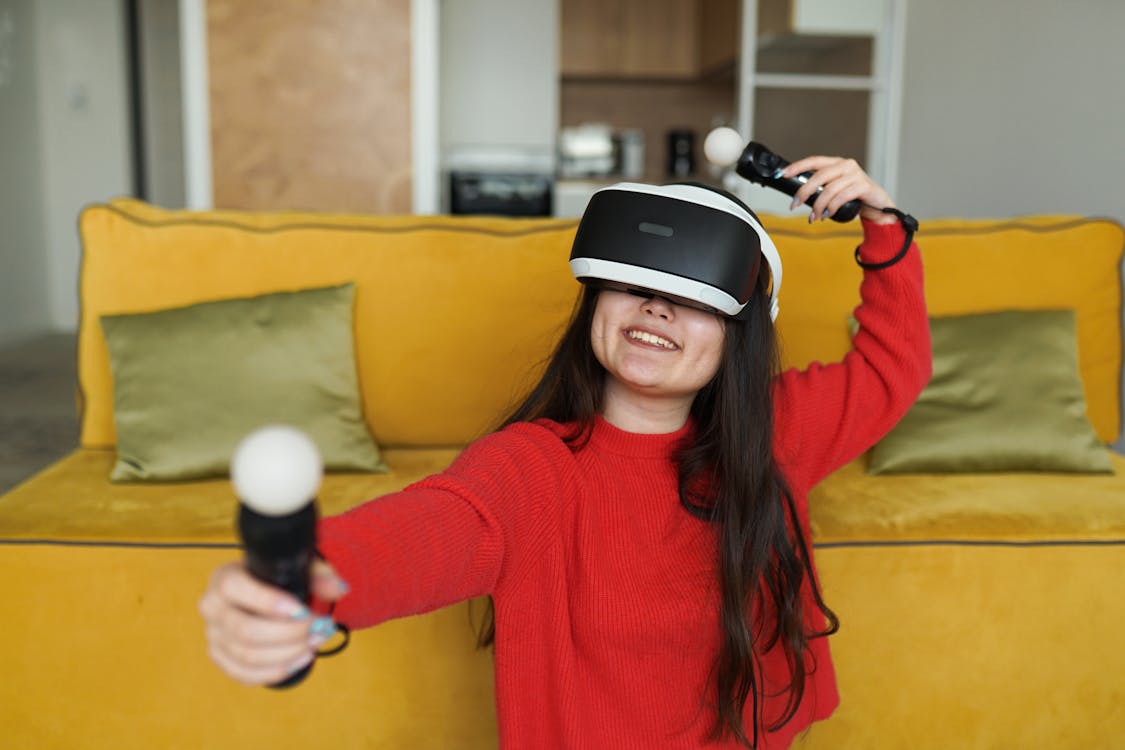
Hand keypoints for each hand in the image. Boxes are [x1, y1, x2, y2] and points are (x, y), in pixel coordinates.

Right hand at [198, 558, 347, 685]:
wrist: (259, 594)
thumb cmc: (276, 578)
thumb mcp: (297, 567)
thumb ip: (319, 575)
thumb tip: (339, 589)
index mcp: (224, 578)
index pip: (236, 589)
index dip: (269, 602)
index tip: (303, 610)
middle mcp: (212, 607)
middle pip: (245, 630)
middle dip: (290, 634)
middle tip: (320, 628)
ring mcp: (213, 636)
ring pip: (247, 656)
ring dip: (288, 654)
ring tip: (316, 642)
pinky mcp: (220, 658)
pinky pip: (245, 675)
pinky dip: (277, 671)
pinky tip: (301, 659)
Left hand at [779, 156, 897, 224]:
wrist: (878, 207)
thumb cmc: (854, 199)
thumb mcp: (835, 191)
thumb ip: (821, 189)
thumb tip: (798, 197)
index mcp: (837, 163)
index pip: (814, 161)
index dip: (797, 167)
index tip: (782, 174)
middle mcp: (846, 165)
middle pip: (818, 176)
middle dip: (803, 192)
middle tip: (794, 205)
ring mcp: (855, 174)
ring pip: (828, 189)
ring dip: (818, 206)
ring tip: (814, 217)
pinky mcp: (863, 186)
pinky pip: (841, 197)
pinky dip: (831, 207)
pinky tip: (827, 215)